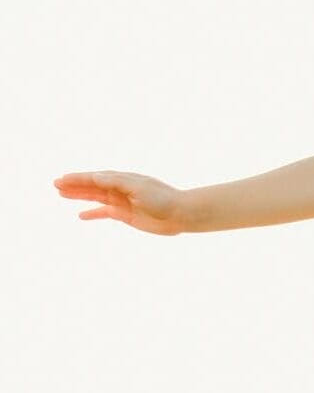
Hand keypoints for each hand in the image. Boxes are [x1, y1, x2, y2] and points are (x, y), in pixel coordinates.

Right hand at [54, 170, 186, 234]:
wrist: (180, 214)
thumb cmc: (161, 198)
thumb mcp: (137, 187)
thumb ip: (116, 182)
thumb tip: (96, 177)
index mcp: (121, 178)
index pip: (94, 177)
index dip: (77, 178)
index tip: (62, 180)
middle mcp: (119, 188)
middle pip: (92, 186)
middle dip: (74, 185)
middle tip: (55, 185)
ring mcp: (122, 201)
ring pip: (95, 197)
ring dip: (80, 196)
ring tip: (62, 195)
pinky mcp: (126, 215)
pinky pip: (105, 213)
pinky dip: (93, 213)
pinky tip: (81, 215)